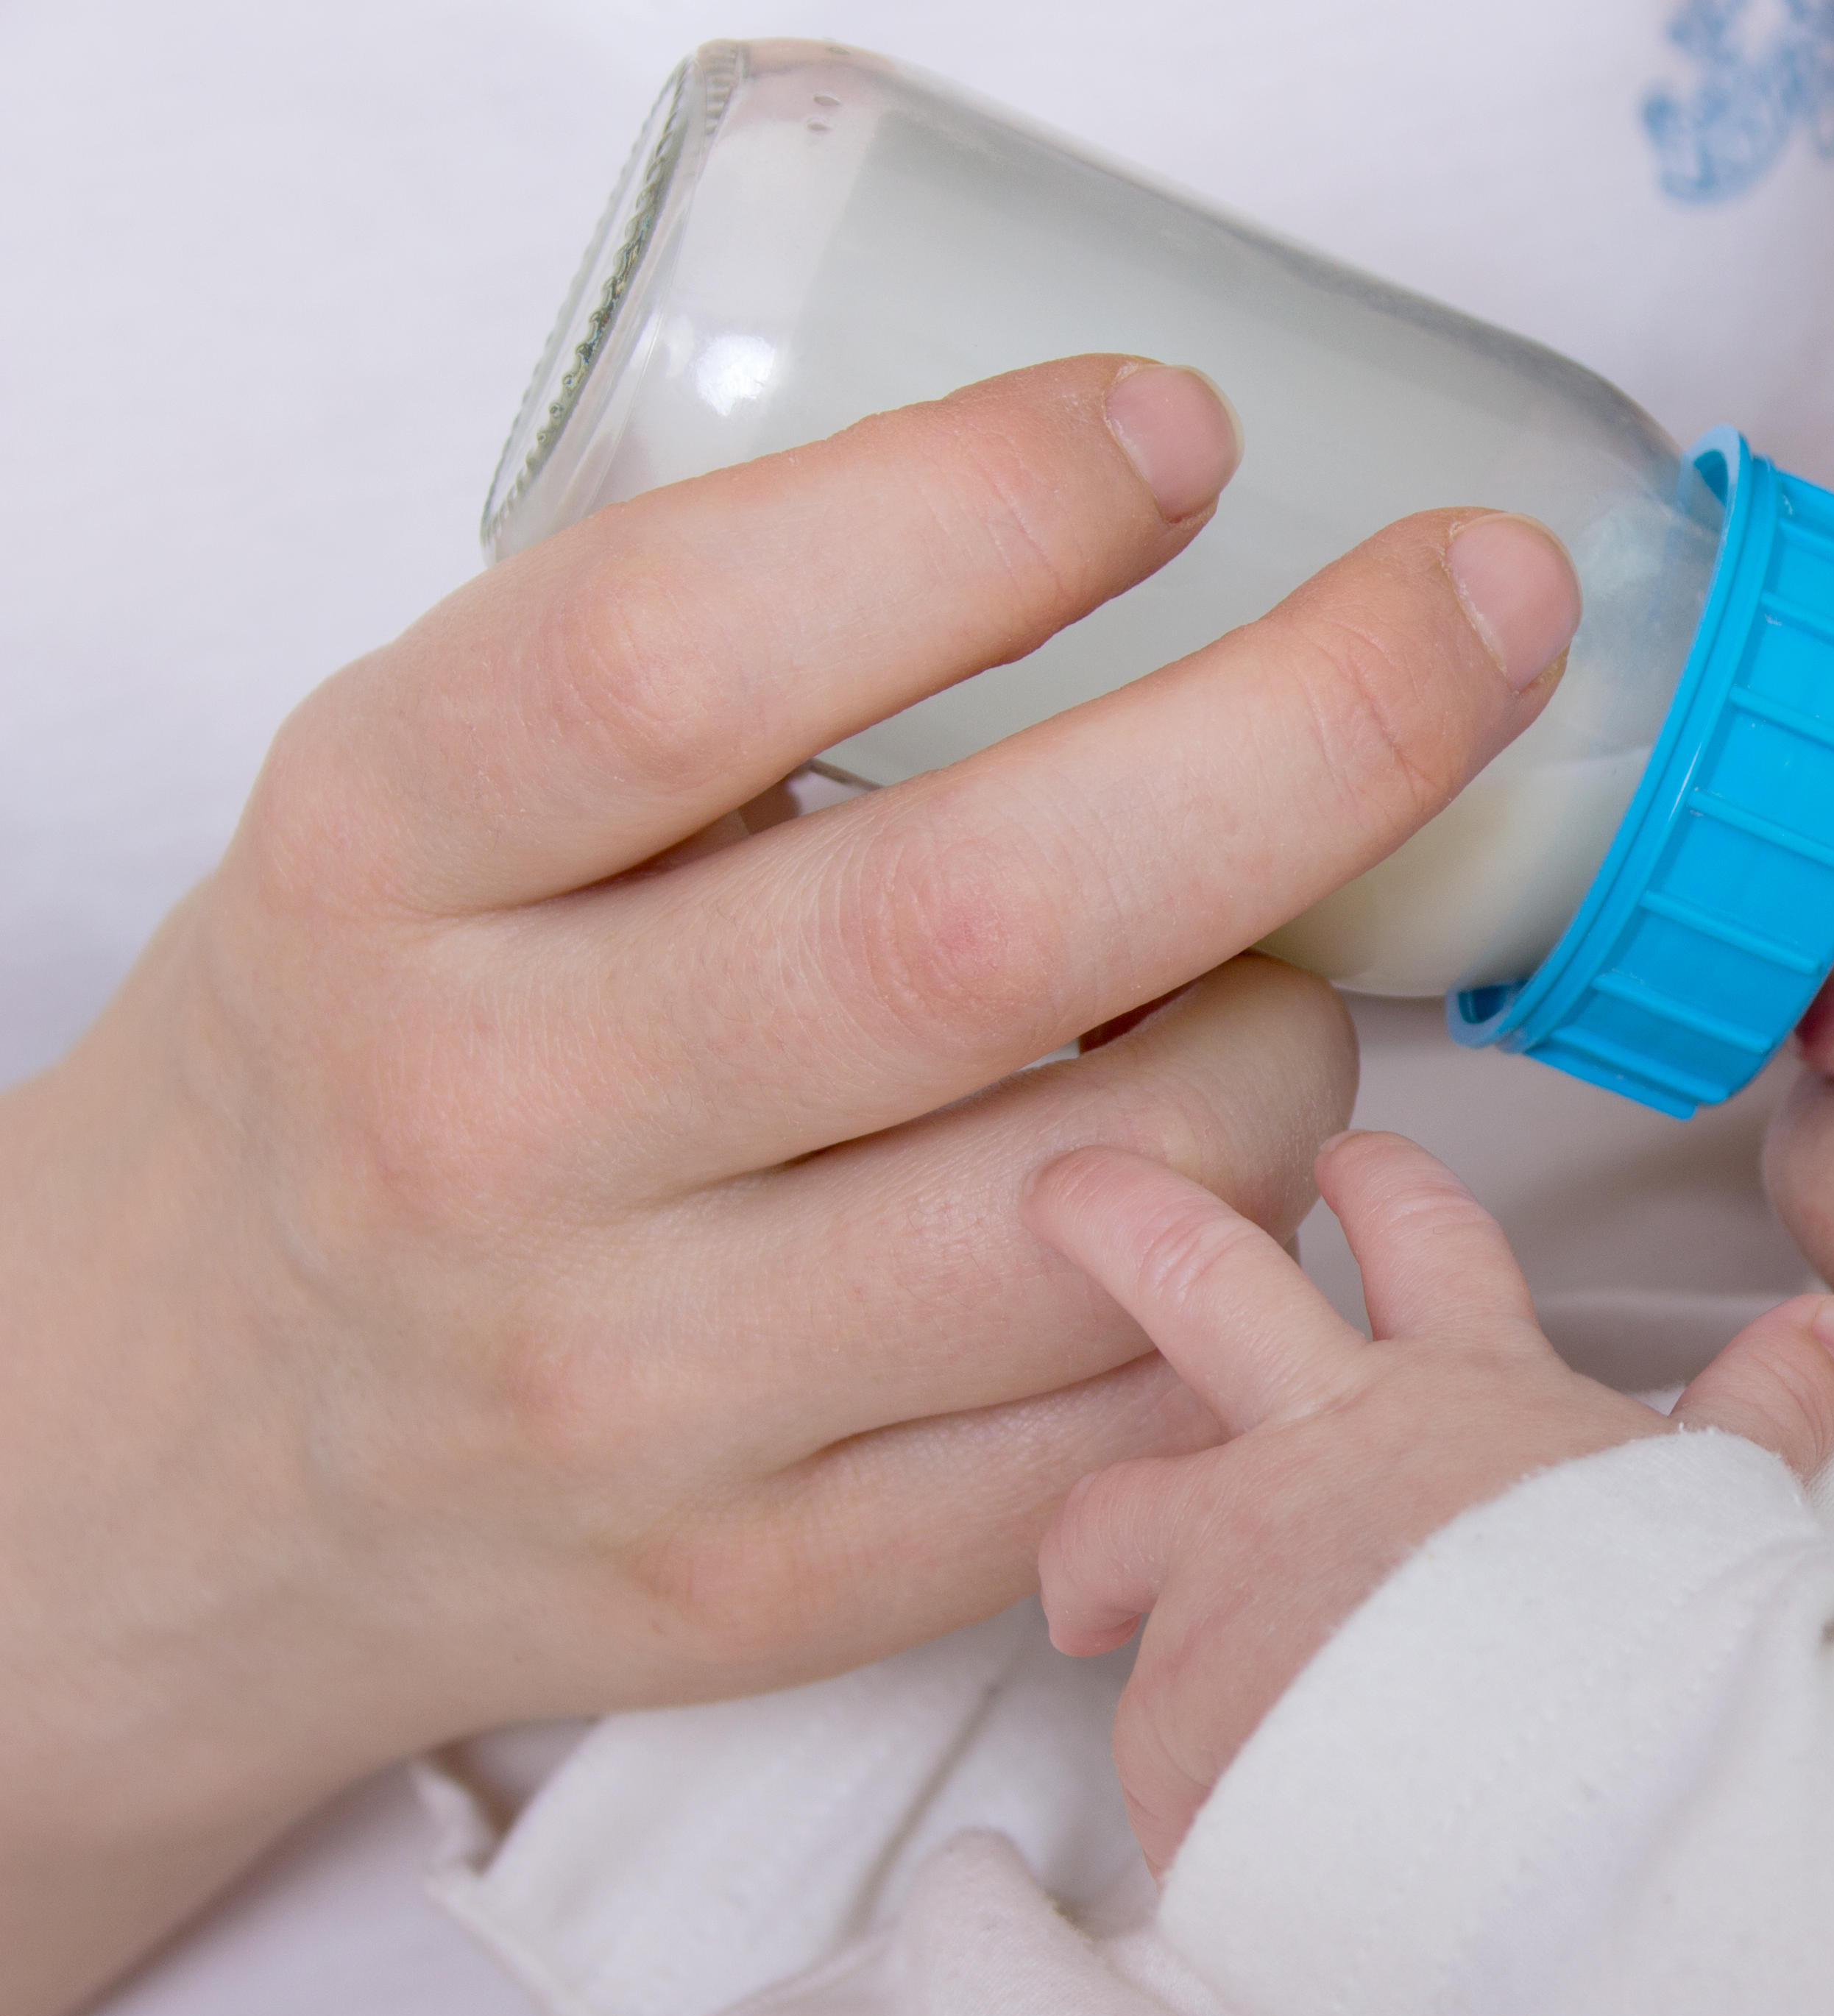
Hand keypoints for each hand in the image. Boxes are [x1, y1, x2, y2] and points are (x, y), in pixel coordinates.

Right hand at [0, 357, 1577, 2015]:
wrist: (166, 1455)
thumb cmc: (377, 1048)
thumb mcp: (427, 806)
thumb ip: (710, 675)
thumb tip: (1150, 496)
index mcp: (380, 861)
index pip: (680, 655)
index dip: (974, 514)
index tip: (1182, 423)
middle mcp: (485, 1129)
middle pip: (978, 928)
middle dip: (1313, 737)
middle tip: (1486, 610)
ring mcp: (626, 1392)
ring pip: (1113, 1194)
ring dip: (1297, 1048)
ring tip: (1281, 984)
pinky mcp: (758, 1592)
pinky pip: (1117, 1419)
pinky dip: (1238, 1278)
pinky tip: (1215, 1188)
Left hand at [1024, 1134, 1833, 1874]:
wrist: (1567, 1793)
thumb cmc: (1655, 1641)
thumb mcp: (1725, 1502)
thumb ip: (1763, 1410)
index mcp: (1466, 1395)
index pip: (1425, 1244)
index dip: (1384, 1187)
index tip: (1344, 1153)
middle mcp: (1323, 1446)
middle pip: (1196, 1284)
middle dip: (1121, 1217)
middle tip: (1063, 1191)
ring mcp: (1228, 1563)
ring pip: (1110, 1514)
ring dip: (1092, 1548)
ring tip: (1082, 1603)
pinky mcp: (1169, 1701)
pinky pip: (1153, 1731)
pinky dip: (1187, 1769)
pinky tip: (1227, 1820)